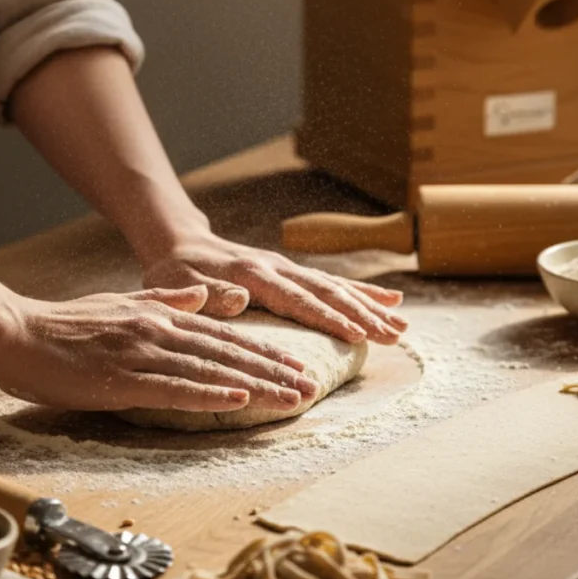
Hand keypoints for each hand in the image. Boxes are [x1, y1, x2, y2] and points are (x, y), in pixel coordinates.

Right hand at [0, 285, 318, 412]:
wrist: (18, 332)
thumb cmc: (67, 325)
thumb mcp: (122, 303)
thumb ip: (163, 299)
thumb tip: (201, 297)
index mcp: (161, 314)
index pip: (225, 335)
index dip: (264, 351)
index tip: (296, 365)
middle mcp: (159, 328)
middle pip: (228, 352)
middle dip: (273, 370)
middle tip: (310, 386)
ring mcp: (141, 352)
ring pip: (211, 369)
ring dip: (255, 384)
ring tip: (291, 397)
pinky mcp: (121, 378)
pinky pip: (174, 388)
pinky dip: (209, 394)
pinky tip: (238, 400)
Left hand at [140, 229, 405, 344]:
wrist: (180, 243)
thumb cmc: (175, 271)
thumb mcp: (178, 285)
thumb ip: (207, 293)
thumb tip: (239, 299)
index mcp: (252, 273)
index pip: (297, 299)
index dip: (328, 317)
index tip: (357, 334)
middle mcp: (276, 267)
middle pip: (326, 292)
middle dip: (363, 314)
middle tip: (394, 335)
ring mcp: (287, 267)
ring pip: (335, 287)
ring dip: (369, 305)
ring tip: (402, 325)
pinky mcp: (292, 272)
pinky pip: (332, 282)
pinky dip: (361, 291)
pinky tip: (390, 301)